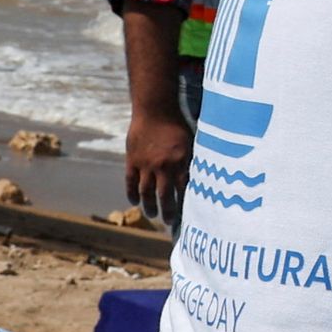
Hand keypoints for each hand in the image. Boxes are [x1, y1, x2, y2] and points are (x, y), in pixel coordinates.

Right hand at [126, 102, 191, 221]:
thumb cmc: (178, 124)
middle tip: (169, 222)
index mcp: (180, 162)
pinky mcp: (132, 160)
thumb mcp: (192, 142)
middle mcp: (162, 166)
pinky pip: (130, 181)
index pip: (183, 189)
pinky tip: (135, 202)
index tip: (189, 215)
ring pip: (146, 192)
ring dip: (149, 206)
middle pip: (164, 195)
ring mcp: (145, 164)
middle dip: (167, 211)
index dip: (185, 204)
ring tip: (153, 215)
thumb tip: (202, 178)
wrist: (155, 109)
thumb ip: (192, 160)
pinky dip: (132, 193)